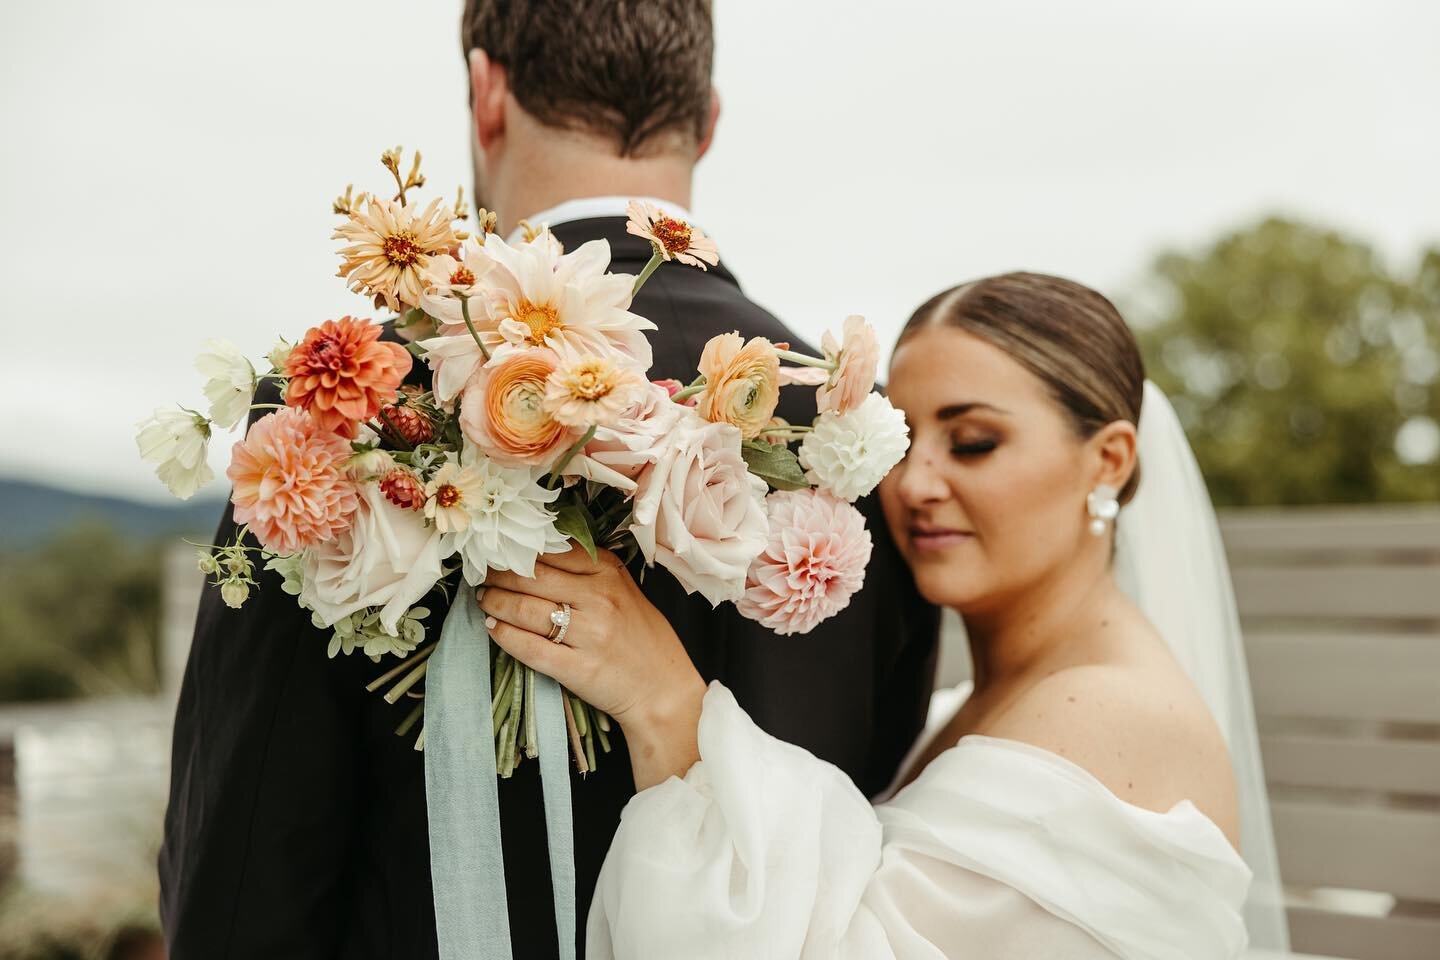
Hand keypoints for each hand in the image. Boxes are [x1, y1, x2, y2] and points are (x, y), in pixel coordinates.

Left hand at [477, 544, 705, 789]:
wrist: (662, 689)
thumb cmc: (641, 637)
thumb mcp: (623, 589)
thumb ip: (586, 570)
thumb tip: (534, 554)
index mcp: (610, 572)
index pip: (552, 550)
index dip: (518, 550)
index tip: (499, 551)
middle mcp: (600, 598)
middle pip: (532, 577)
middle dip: (498, 575)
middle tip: (482, 575)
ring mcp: (589, 634)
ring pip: (525, 610)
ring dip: (495, 603)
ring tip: (484, 600)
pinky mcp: (578, 668)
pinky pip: (528, 647)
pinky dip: (504, 636)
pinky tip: (493, 628)